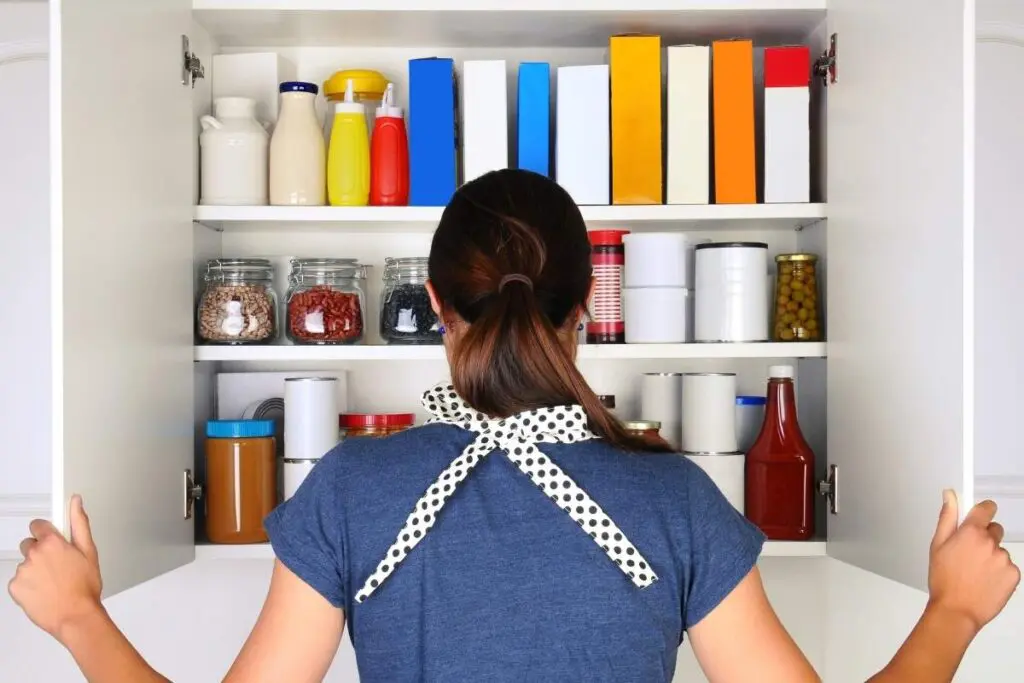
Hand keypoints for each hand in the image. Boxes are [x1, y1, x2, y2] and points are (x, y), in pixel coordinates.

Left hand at [7, 495, 103, 640]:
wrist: (75, 616)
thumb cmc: (84, 587)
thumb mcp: (89, 551)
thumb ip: (80, 523)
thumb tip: (75, 502)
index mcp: (52, 542)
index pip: (38, 525)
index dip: (46, 532)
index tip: (53, 540)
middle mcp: (34, 554)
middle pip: (29, 544)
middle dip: (40, 552)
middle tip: (57, 566)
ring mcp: (23, 571)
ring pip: (25, 564)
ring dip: (35, 570)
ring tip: (53, 582)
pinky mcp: (15, 587)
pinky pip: (19, 581)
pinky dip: (28, 586)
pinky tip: (44, 591)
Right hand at [928, 490, 1019, 632]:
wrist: (957, 610)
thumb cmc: (944, 580)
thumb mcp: (937, 545)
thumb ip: (947, 517)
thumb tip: (950, 495)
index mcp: (970, 532)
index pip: (986, 509)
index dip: (982, 511)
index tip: (979, 516)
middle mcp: (990, 543)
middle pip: (994, 530)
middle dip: (984, 538)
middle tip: (969, 554)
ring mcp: (1004, 559)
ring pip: (1000, 550)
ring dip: (991, 557)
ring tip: (975, 573)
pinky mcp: (1014, 574)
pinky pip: (1008, 566)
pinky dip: (999, 572)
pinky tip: (985, 581)